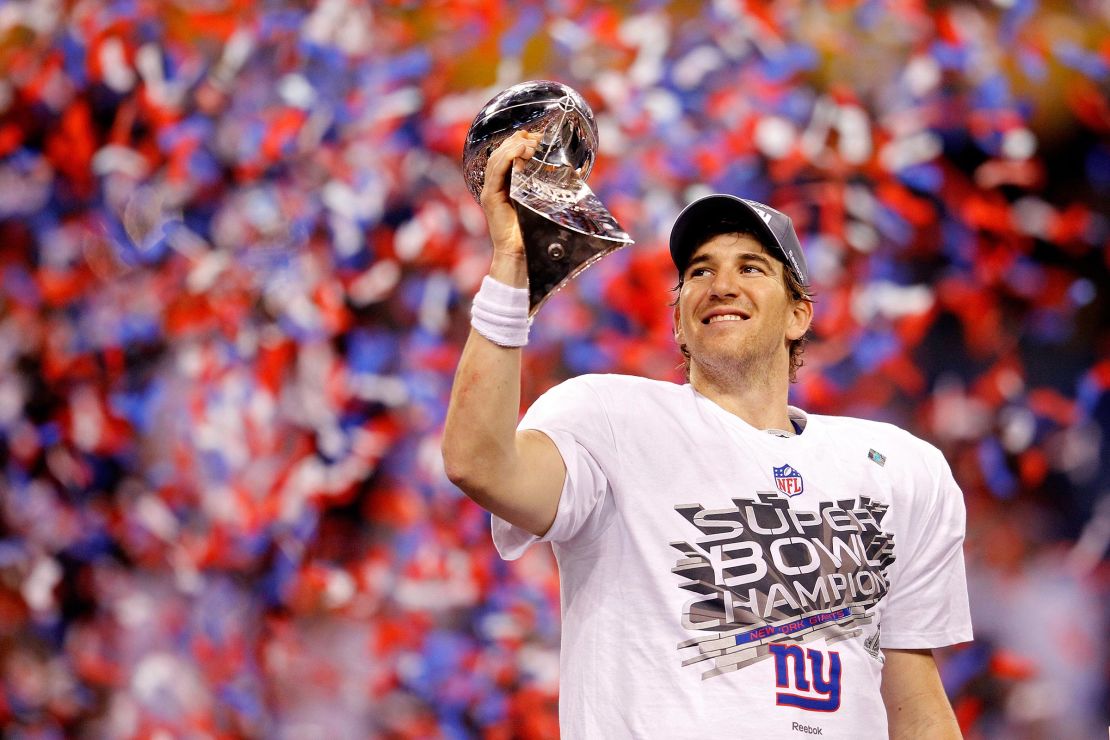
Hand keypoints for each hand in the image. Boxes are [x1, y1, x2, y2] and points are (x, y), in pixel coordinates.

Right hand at [480, 130, 541, 259]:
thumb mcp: (540, 201)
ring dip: (514, 146)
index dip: (520, 141)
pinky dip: (507, 158)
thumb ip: (545, 186)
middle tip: (537, 137)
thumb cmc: (531, 230)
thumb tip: (569, 170)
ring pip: (497, 158)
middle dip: (518, 140)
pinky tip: (519, 150)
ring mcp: (490, 190)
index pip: (507, 154)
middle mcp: (495, 185)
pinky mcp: (490, 197)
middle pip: (500, 152)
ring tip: (531, 143)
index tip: (537, 135)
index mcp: (505, 184)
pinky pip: (496, 171)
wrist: (519, 252)